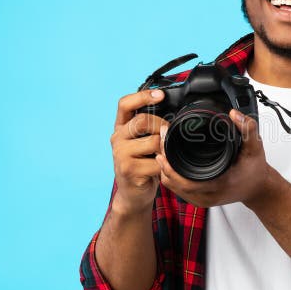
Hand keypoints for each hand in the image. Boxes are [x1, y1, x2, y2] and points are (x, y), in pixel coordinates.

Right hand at [110, 88, 169, 213]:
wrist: (133, 194)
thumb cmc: (142, 165)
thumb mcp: (143, 143)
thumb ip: (150, 129)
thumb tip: (173, 114)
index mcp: (120, 128)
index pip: (125, 104)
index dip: (142, 96)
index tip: (160, 95)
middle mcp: (117, 139)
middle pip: (142, 121)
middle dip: (162, 125)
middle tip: (169, 134)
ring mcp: (121, 154)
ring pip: (153, 141)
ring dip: (165, 148)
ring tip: (165, 155)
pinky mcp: (129, 170)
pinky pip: (156, 161)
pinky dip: (165, 165)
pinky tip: (162, 169)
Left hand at [155, 109, 272, 208]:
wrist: (258, 189)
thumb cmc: (255, 170)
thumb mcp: (255, 147)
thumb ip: (247, 129)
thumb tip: (234, 113)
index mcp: (219, 184)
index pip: (184, 179)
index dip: (170, 162)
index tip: (165, 142)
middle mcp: (208, 195)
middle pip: (173, 181)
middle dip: (164, 161)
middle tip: (161, 141)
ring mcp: (202, 200)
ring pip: (173, 186)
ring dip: (164, 168)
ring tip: (163, 148)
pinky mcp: (199, 200)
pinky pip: (177, 189)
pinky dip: (170, 176)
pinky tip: (169, 162)